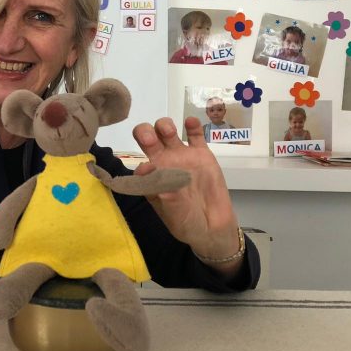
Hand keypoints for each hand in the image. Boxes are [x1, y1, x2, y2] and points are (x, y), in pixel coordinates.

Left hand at [132, 117, 242, 274]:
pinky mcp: (202, 155)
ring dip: (164, 126)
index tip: (147, 168)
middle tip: (150, 139)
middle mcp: (163, 163)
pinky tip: (191, 123)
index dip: (138, 162)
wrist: (213, 227)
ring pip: (167, 131)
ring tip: (170, 133)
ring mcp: (182, 157)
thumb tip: (144, 168)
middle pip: (147, 138)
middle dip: (145, 132)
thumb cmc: (186, 221)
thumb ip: (159, 189)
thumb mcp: (171, 211)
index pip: (138, 160)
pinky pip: (195, 135)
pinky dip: (192, 125)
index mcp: (151, 177)